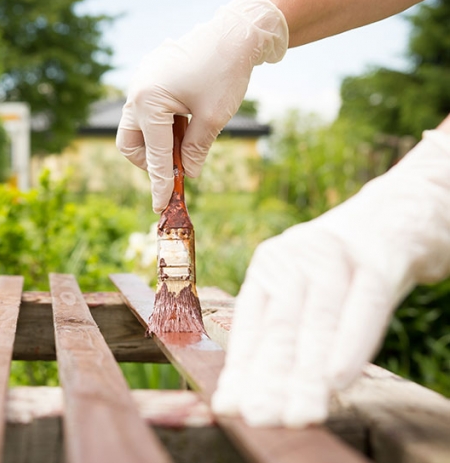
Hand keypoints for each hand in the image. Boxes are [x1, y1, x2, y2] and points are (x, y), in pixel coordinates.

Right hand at [116, 0, 287, 212]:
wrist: (233, 32)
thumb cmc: (225, 72)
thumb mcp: (213, 118)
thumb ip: (195, 150)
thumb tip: (186, 174)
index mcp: (148, 102)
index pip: (154, 154)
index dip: (160, 183)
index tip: (161, 206)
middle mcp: (136, 93)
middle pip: (130, 142)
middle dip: (149, 160)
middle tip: (174, 166)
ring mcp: (140, 83)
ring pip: (137, 126)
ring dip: (157, 141)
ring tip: (188, 137)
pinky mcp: (149, 78)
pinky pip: (146, 109)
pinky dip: (162, 123)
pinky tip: (186, 118)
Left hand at [211, 129, 449, 426]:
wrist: (401, 213)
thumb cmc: (350, 268)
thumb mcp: (310, 292)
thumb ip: (291, 332)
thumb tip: (266, 387)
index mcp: (269, 268)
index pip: (251, 327)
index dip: (242, 370)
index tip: (230, 406)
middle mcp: (293, 258)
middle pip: (280, 329)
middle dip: (270, 380)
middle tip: (260, 418)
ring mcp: (334, 254)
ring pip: (318, 323)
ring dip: (307, 373)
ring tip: (299, 414)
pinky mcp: (379, 258)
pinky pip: (364, 305)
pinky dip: (349, 343)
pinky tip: (336, 378)